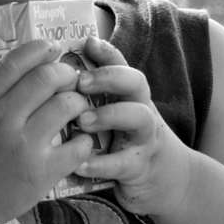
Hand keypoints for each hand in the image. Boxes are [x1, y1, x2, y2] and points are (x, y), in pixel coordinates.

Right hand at [0, 41, 92, 223]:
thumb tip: (22, 76)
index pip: (14, 63)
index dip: (38, 49)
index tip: (51, 48)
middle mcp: (2, 120)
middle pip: (46, 78)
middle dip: (66, 73)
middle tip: (71, 79)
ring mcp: (22, 146)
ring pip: (66, 106)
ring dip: (78, 102)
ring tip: (77, 108)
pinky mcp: (40, 174)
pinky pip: (77, 146)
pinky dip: (84, 140)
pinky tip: (79, 141)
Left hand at [74, 36, 190, 215]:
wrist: (166, 180)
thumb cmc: (127, 142)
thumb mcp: (115, 115)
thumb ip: (93, 97)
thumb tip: (56, 72)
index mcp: (131, 96)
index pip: (123, 65)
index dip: (107, 52)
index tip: (86, 43)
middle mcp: (142, 110)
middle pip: (137, 82)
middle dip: (109, 77)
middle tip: (80, 82)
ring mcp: (145, 138)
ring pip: (139, 117)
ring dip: (109, 115)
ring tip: (81, 121)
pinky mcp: (140, 168)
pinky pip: (123, 163)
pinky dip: (100, 164)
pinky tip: (78, 164)